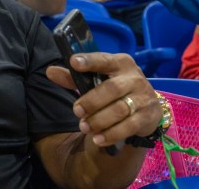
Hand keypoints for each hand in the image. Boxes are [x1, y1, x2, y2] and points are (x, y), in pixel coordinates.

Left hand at [46, 52, 161, 146]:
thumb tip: (50, 71)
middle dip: (91, 101)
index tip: (74, 62)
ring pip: (120, 109)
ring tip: (84, 127)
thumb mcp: (96, 79)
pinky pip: (129, 127)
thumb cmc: (114, 88)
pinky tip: (97, 139)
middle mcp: (134, 77)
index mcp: (120, 63)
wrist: (147, 106)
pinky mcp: (147, 117)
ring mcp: (143, 97)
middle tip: (76, 111)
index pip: (104, 60)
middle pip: (111, 89)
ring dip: (99, 120)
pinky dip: (111, 134)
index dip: (89, 61)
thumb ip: (73, 77)